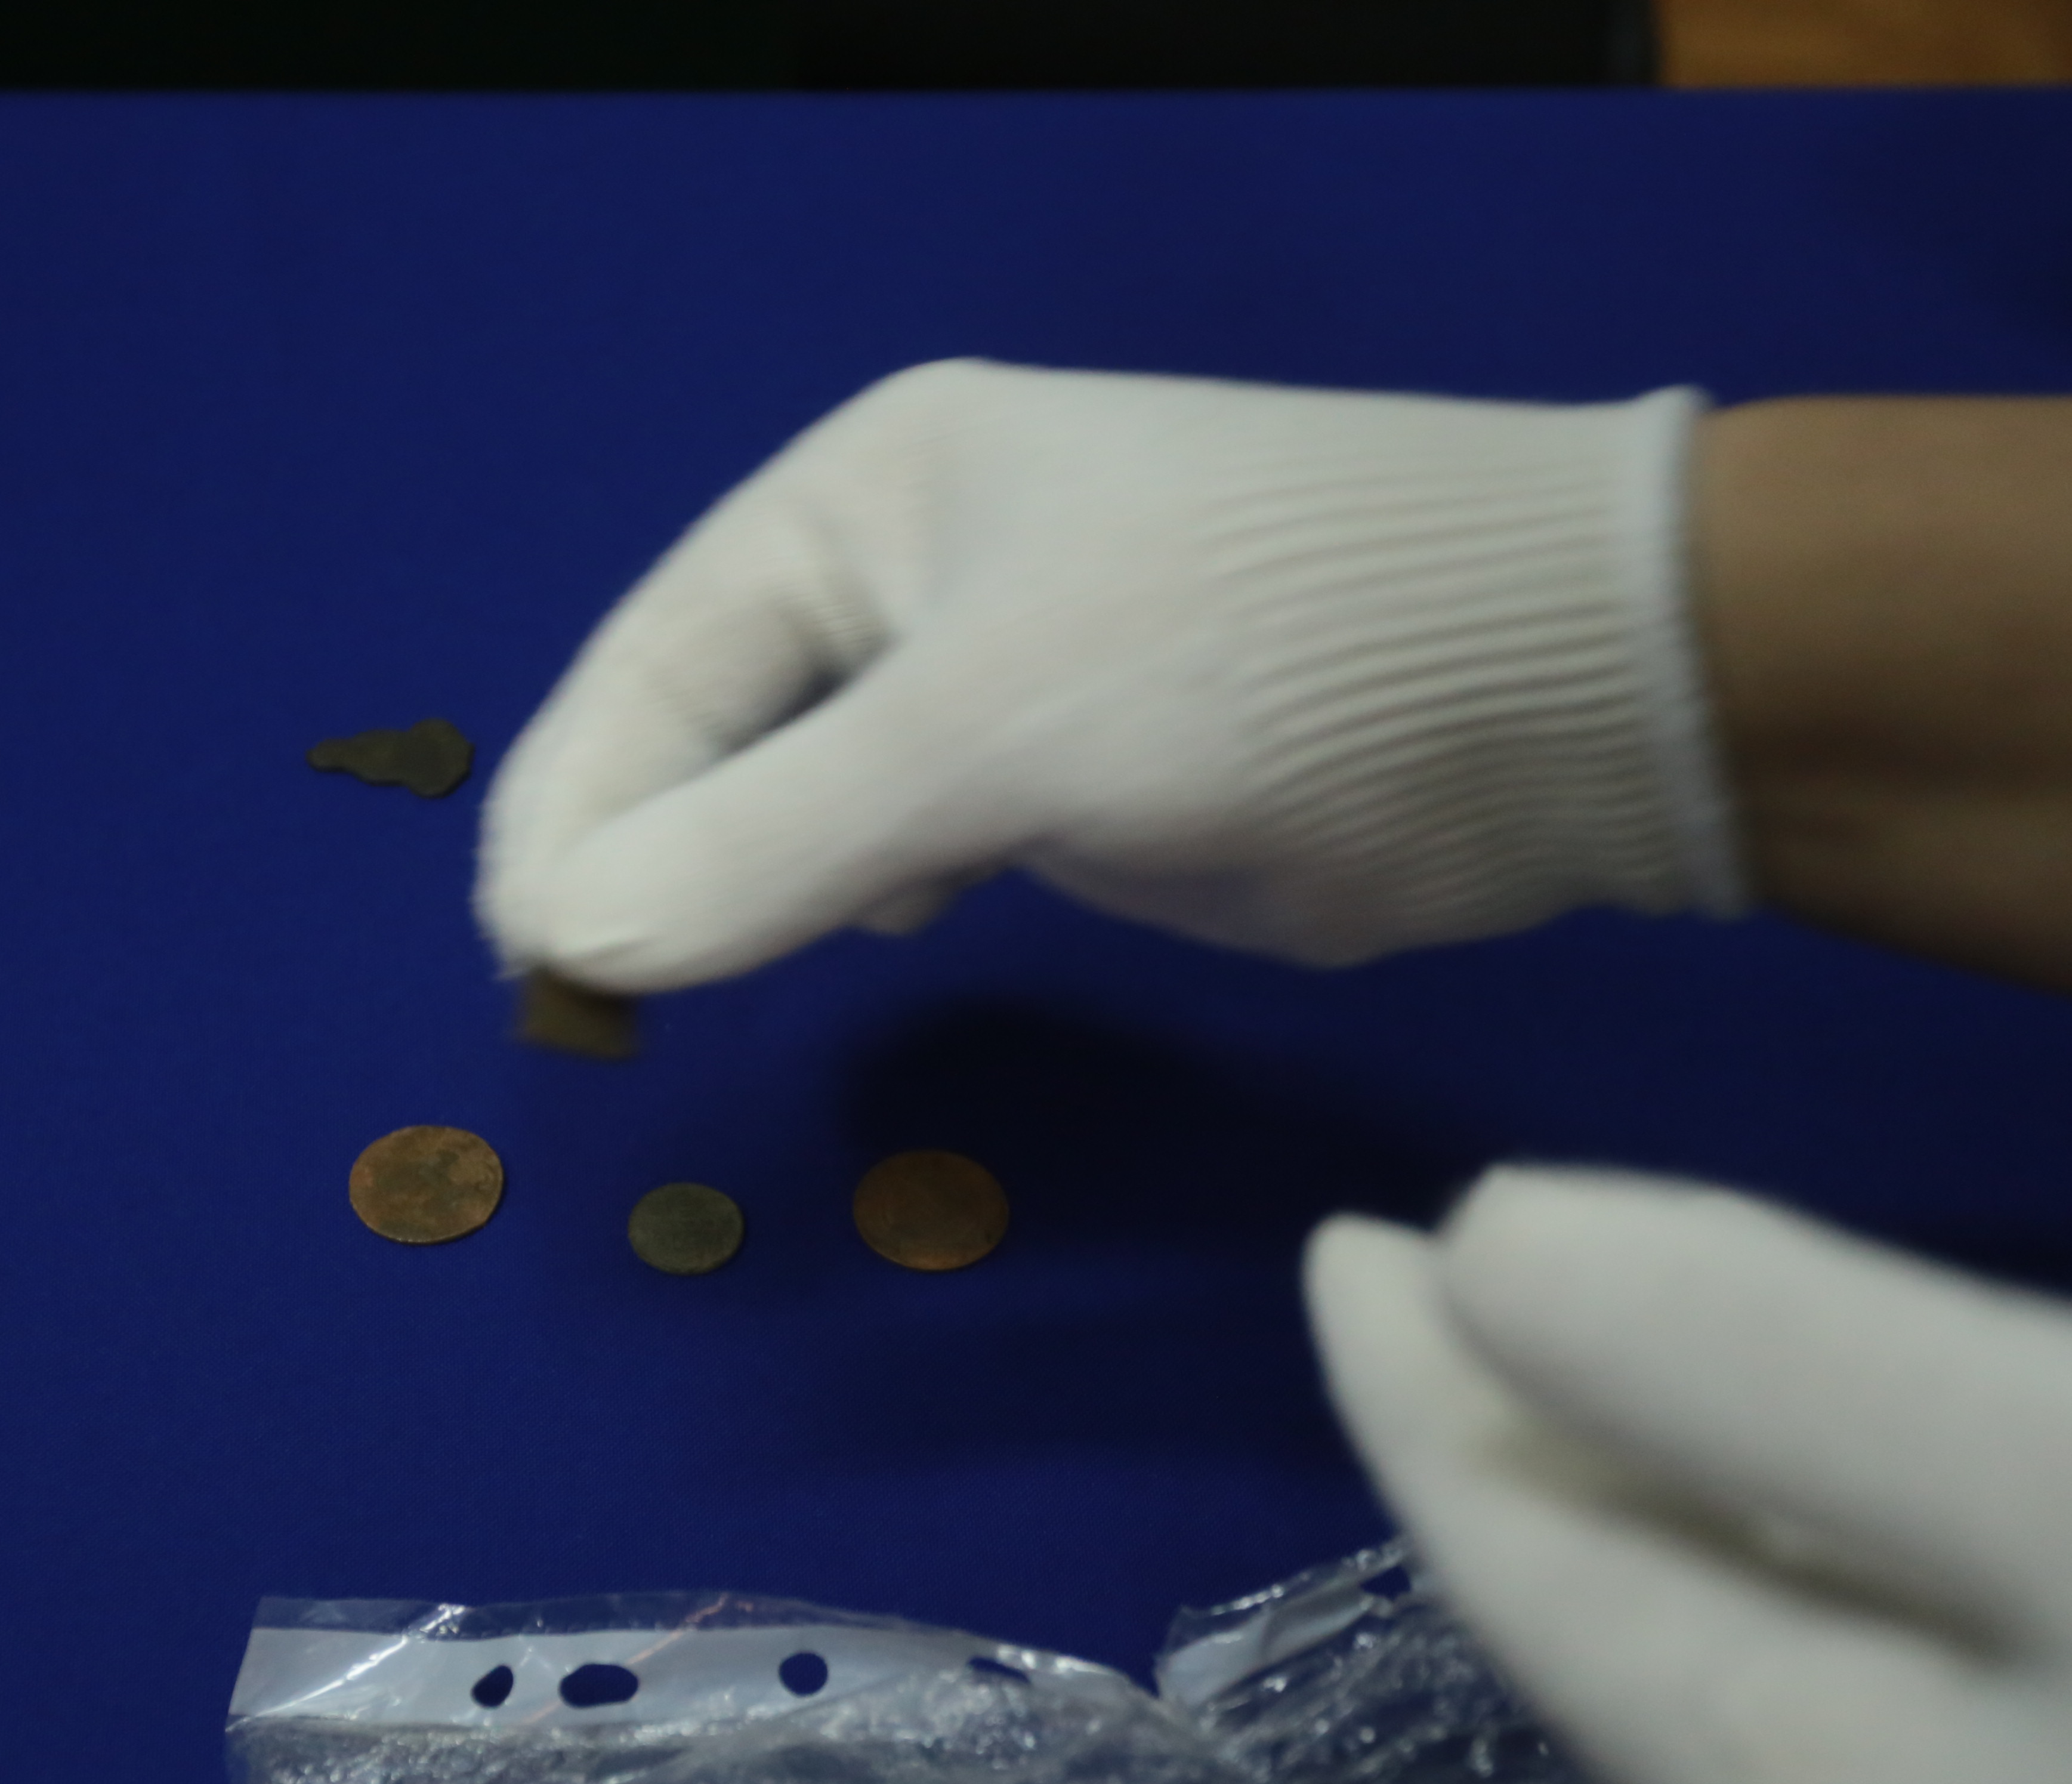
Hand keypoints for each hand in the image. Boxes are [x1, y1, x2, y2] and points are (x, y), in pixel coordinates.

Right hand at [477, 359, 1744, 991]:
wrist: (1551, 690)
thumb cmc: (1247, 654)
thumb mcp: (984, 735)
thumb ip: (772, 841)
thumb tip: (570, 940)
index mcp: (871, 499)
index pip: (658, 659)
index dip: (574, 802)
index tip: (520, 951)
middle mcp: (922, 578)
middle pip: (720, 726)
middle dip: (645, 848)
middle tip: (571, 996)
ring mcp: (1006, 682)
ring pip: (817, 797)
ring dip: (744, 882)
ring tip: (676, 985)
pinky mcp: (1083, 782)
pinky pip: (918, 843)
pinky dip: (861, 894)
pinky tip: (868, 934)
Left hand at [1304, 1171, 2071, 1783]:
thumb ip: (1759, 1363)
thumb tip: (1485, 1261)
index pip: (1512, 1549)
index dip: (1415, 1371)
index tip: (1354, 1234)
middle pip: (1618, 1611)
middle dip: (1532, 1429)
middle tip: (1459, 1272)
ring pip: (1765, 1650)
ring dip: (1687, 1485)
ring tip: (1627, 1348)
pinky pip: (1920, 1689)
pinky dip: (1853, 1554)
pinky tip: (1887, 1493)